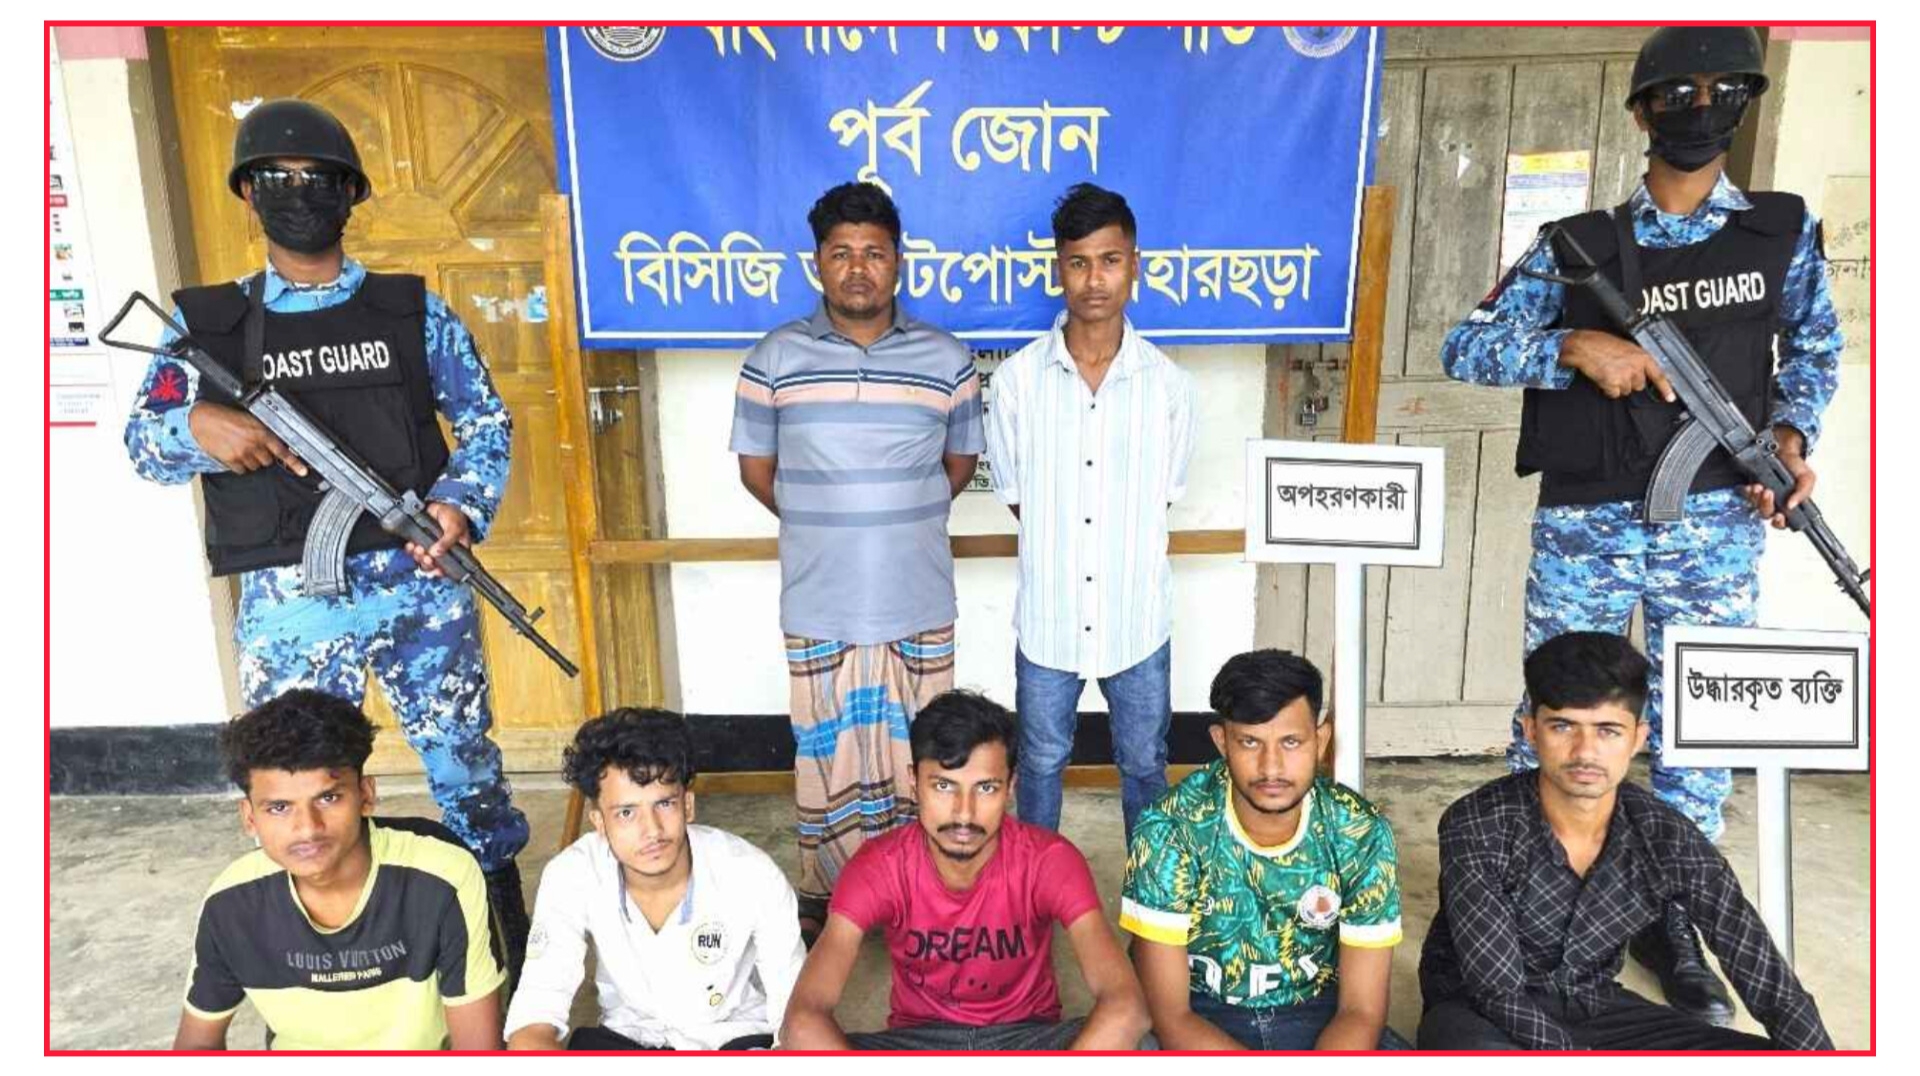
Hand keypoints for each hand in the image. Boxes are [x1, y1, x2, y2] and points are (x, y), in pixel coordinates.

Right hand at [187, 401, 308, 475]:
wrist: (202, 420)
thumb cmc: (224, 417)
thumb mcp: (248, 419)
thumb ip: (262, 430)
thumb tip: (272, 439)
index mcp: (260, 432)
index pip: (282, 450)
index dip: (294, 462)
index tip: (303, 471)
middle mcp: (253, 443)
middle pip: (268, 461)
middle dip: (263, 455)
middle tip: (253, 447)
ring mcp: (242, 453)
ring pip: (255, 467)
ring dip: (251, 460)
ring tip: (241, 448)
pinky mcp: (231, 460)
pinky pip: (242, 470)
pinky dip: (240, 465)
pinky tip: (234, 454)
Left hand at [405, 501, 470, 575]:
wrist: (439, 504)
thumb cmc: (453, 516)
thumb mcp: (455, 528)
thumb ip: (447, 541)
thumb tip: (436, 553)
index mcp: (456, 552)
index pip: (450, 568)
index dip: (442, 571)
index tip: (436, 570)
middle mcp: (443, 552)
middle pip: (434, 566)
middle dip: (428, 564)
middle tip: (427, 558)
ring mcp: (431, 547)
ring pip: (422, 560)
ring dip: (419, 557)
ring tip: (419, 549)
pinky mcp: (420, 542)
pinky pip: (414, 551)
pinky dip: (411, 550)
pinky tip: (412, 545)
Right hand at [1559, 329, 1675, 401]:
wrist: (1584, 346)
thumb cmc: (1601, 344)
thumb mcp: (1626, 348)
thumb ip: (1637, 360)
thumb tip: (1641, 371)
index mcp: (1642, 356)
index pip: (1659, 375)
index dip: (1665, 388)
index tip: (1670, 398)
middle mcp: (1635, 367)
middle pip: (1639, 385)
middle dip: (1630, 381)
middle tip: (1618, 371)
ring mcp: (1624, 376)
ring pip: (1626, 390)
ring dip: (1617, 385)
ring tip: (1609, 372)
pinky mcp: (1613, 383)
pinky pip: (1614, 393)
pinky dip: (1608, 388)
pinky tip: (1603, 377)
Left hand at [1745, 426, 1816, 528]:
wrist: (1784, 451)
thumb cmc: (1796, 466)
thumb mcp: (1808, 478)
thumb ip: (1803, 493)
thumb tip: (1792, 505)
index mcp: (1789, 505)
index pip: (1783, 522)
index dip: (1780, 523)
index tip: (1779, 516)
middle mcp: (1775, 503)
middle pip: (1766, 514)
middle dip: (1766, 505)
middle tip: (1768, 493)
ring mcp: (1762, 497)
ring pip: (1755, 505)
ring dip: (1756, 498)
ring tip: (1759, 486)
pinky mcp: (1752, 489)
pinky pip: (1746, 495)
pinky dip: (1747, 492)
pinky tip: (1751, 486)